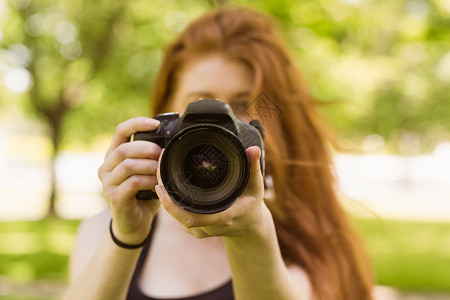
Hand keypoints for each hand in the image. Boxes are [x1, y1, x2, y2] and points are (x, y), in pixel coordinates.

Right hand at [98, 117, 161, 244]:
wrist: (134, 223)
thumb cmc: (143, 194)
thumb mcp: (147, 171)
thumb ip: (152, 156)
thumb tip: (172, 140)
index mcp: (113, 155)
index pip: (121, 131)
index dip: (138, 123)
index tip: (156, 123)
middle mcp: (106, 167)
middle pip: (124, 148)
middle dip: (148, 148)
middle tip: (162, 154)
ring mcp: (107, 183)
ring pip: (128, 165)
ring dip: (150, 165)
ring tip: (162, 170)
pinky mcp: (114, 197)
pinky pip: (133, 183)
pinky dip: (149, 181)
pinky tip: (158, 184)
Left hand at [155, 146, 269, 237]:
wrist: (249, 226)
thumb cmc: (251, 205)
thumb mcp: (255, 186)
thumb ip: (253, 167)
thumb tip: (253, 149)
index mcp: (222, 217)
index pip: (191, 217)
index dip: (172, 205)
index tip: (161, 186)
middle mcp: (209, 226)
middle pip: (178, 216)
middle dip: (164, 196)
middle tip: (158, 172)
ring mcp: (201, 230)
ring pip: (176, 217)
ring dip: (166, 198)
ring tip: (161, 175)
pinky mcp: (195, 229)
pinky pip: (179, 217)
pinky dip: (171, 203)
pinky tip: (167, 187)